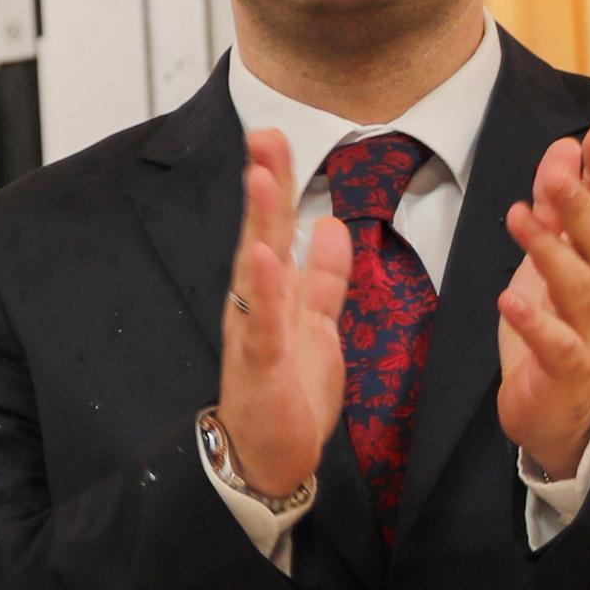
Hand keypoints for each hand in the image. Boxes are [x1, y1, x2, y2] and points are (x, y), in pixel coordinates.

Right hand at [214, 130, 350, 499]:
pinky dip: (265, 288)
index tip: (274, 135)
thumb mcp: (317, 324)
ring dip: (259, 220)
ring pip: (256, 265)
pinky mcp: (262, 363)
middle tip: (264, 133)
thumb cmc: (289, 393)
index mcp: (272, 291)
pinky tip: (265, 257)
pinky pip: (264, 321)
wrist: (269, 456)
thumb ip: (325, 277)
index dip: (277, 180)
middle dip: (265, 181)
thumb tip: (333, 224)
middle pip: (262, 231)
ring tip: (261, 177)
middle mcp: (256, 303)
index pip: (276, 225)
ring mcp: (255, 330)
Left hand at [493, 125, 589, 480]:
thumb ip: (557, 211)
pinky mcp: (566, 371)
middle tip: (557, 170)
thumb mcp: (551, 264)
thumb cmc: (556, 330)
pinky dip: (535, 322)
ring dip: (551, 252)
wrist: (563, 415)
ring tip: (519, 217)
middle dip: (581, 205)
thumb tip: (564, 150)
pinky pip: (556, 345)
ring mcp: (589, 333)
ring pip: (581, 289)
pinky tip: (509, 299)